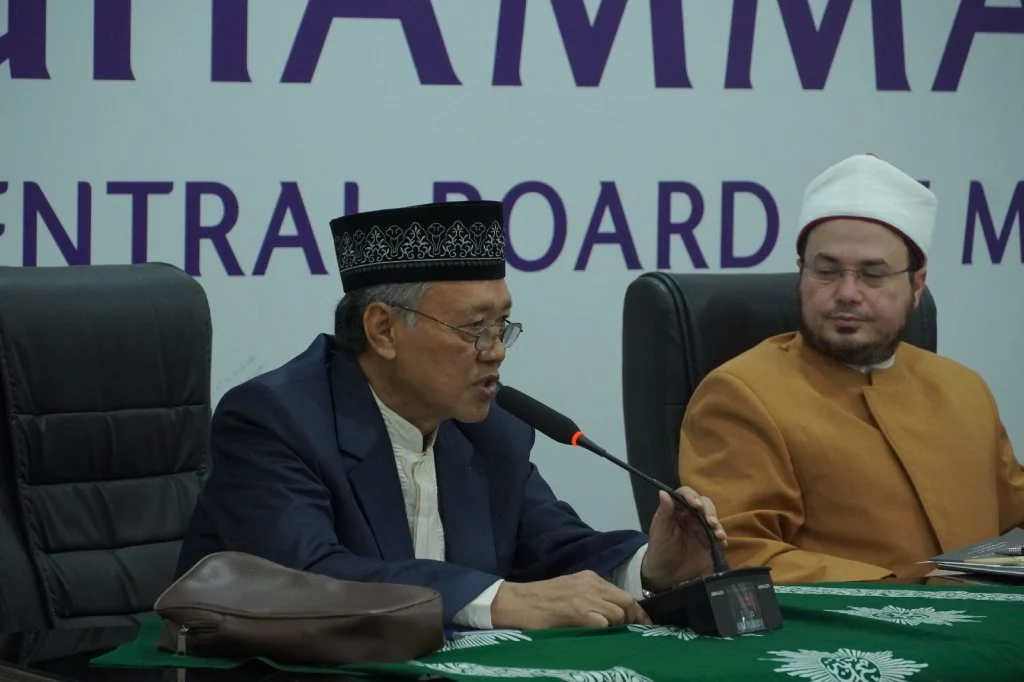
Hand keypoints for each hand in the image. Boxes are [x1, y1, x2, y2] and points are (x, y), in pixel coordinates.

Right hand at [490, 571, 652, 629]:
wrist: (516, 602)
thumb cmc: (541, 601)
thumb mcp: (571, 590)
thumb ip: (592, 597)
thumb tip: (615, 614)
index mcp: (590, 578)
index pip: (623, 594)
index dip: (636, 611)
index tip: (642, 624)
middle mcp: (591, 584)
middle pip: (626, 602)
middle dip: (633, 619)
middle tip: (633, 634)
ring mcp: (585, 597)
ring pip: (617, 613)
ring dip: (616, 627)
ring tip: (606, 635)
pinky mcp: (578, 611)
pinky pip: (603, 623)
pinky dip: (603, 630)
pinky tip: (593, 635)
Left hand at [641, 486, 726, 592]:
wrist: (666, 573)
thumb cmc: (659, 548)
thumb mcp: (659, 530)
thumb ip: (664, 511)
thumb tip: (663, 492)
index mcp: (677, 509)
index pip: (685, 494)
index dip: (692, 496)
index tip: (696, 505)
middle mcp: (690, 515)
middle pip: (704, 504)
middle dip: (709, 511)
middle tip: (710, 522)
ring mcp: (701, 528)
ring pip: (713, 519)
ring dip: (717, 524)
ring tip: (717, 534)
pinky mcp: (709, 542)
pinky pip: (719, 536)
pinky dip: (722, 538)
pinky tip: (721, 542)